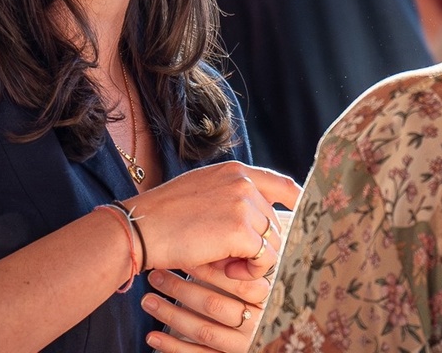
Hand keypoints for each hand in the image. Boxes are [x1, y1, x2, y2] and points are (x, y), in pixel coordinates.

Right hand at [123, 161, 299, 276]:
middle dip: (258, 246)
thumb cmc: (165, 217)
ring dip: (253, 261)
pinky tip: (224, 268)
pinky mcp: (241, 230)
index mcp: (235, 171)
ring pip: (272, 243)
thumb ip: (232, 197)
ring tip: (222, 262)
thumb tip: (262, 222)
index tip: (300, 220)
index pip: (283, 185)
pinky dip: (249, 271)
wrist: (141, 228)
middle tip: (228, 257)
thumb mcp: (202, 193)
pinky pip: (264, 259)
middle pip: (276, 223)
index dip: (297, 204)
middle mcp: (244, 182)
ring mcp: (244, 204)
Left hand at [142, 262, 272, 351]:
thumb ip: (227, 265)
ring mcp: (239, 344)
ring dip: (171, 315)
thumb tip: (198, 241)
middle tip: (156, 276)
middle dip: (181, 289)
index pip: (236, 284)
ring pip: (203, 330)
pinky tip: (152, 336)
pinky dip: (172, 345)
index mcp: (261, 299)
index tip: (182, 256)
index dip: (209, 270)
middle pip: (215, 305)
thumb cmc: (236, 296)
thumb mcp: (238, 281)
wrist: (243, 332)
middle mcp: (254, 323)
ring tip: (148, 300)